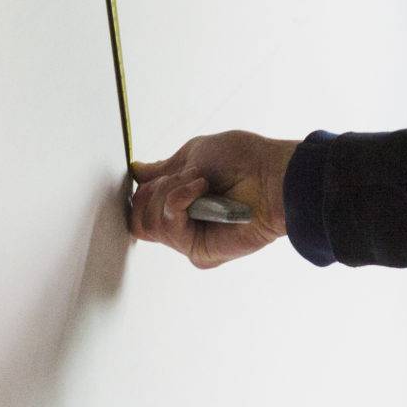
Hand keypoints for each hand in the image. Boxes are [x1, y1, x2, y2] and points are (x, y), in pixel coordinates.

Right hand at [127, 130, 294, 268]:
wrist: (271, 173)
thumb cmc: (243, 159)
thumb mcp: (193, 154)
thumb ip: (162, 170)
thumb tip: (136, 171)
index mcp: (181, 201)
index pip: (141, 206)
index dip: (143, 189)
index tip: (157, 173)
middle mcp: (184, 223)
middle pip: (138, 217)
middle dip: (156, 189)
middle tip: (187, 176)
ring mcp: (190, 239)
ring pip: (148, 223)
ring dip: (170, 192)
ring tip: (200, 182)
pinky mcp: (200, 252)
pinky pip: (168, 228)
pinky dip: (178, 201)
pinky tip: (201, 189)